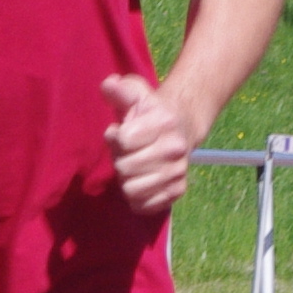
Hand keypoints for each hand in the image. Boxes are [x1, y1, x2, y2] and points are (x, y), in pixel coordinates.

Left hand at [102, 73, 201, 210]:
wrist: (183, 125)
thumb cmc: (150, 110)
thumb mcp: (136, 93)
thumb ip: (121, 89)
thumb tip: (109, 85)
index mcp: (164, 122)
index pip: (123, 141)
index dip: (115, 137)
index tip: (120, 132)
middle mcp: (175, 149)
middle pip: (124, 168)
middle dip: (120, 159)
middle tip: (128, 151)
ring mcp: (177, 172)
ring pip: (132, 190)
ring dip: (126, 180)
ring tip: (133, 166)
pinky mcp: (177, 191)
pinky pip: (144, 206)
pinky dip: (136, 198)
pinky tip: (140, 182)